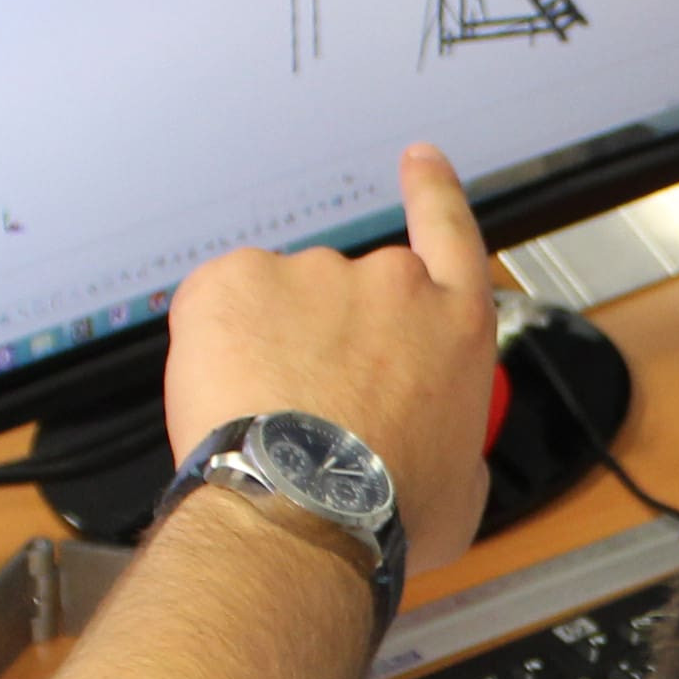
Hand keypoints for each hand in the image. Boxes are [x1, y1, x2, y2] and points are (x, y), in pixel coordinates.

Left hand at [160, 142, 501, 572]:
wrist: (301, 517)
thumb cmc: (382, 513)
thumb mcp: (462, 487)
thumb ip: (456, 439)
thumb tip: (441, 444)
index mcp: (452, 327)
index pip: (450, 232)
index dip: (433, 192)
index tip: (420, 161)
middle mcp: (389, 285)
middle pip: (350, 292)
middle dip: (325, 337)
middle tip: (310, 406)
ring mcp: (311, 275)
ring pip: (279, 302)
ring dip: (269, 344)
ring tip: (269, 420)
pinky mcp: (236, 279)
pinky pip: (220, 301)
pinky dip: (216, 342)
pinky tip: (230, 395)